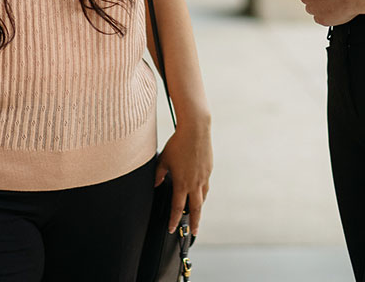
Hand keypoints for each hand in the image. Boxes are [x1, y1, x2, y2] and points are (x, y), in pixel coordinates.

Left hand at [154, 119, 212, 235]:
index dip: (174, 220)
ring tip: (196, 212)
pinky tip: (200, 191)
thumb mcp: (164, 159)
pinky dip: (203, 192)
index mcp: (182, 183)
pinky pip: (206, 185)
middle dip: (194, 223)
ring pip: (203, 197)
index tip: (172, 229)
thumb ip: (159, 174)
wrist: (196, 130)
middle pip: (195, 209)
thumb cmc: (178, 143)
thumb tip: (155, 184)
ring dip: (199, 207)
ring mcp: (203, 176)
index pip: (177, 208)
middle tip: (193, 233)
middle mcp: (194, 183)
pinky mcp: (209, 168)